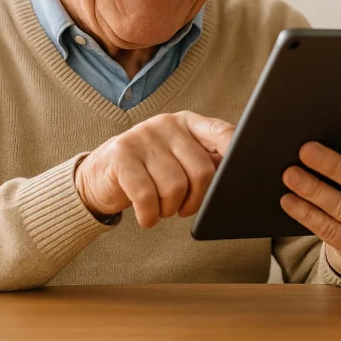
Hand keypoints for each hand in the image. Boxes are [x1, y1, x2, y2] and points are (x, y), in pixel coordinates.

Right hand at [75, 111, 234, 227]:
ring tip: (161, 207)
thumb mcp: (179, 162)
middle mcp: (167, 123)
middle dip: (196, 201)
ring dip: (169, 209)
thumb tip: (235, 177)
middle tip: (183, 208)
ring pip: (174, 187)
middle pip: (202, 171)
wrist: (100, 177)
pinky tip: (147, 218)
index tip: (240, 176)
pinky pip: (146, 195)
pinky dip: (149, 215)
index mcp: (188, 123)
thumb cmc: (149, 173)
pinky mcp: (121, 154)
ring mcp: (142, 136)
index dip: (236, 154)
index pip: (222, 133)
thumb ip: (206, 163)